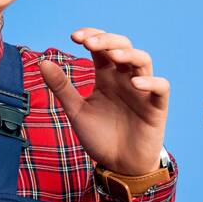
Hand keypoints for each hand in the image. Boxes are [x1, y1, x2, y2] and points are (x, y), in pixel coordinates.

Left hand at [37, 28, 169, 175]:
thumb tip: (42, 63)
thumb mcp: (76, 111)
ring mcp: (142, 90)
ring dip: (129, 54)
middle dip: (107, 40)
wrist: (118, 166)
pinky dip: (151, 81)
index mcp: (106, 76)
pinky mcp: (156, 106)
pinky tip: (135, 83)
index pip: (101, 46)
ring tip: (113, 56)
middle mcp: (124, 78)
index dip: (91, 35)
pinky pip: (161, 87)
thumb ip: (62, 87)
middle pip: (123, 46)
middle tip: (88, 43)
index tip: (74, 37)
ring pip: (143, 60)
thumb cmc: (99, 136)